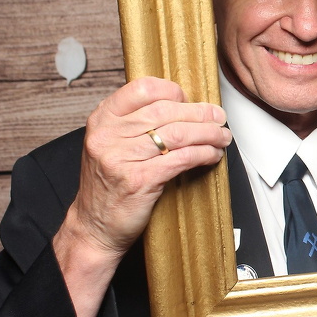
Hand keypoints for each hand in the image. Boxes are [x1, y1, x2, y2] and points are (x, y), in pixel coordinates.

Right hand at [53, 77, 230, 316]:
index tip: (190, 99)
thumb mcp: (109, 145)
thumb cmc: (107, 185)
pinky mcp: (139, 180)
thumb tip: (179, 105)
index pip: (142, 89)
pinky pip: (181, 159)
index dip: (172, 91)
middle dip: (200, 113)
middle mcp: (109, 135)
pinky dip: (203, 154)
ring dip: (208, 134)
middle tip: (219, 117)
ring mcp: (122, 157)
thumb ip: (133, 123)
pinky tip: (213, 155)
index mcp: (102, 120)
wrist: (94, 228)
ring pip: (178, 134)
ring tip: (222, 136)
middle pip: (166, 111)